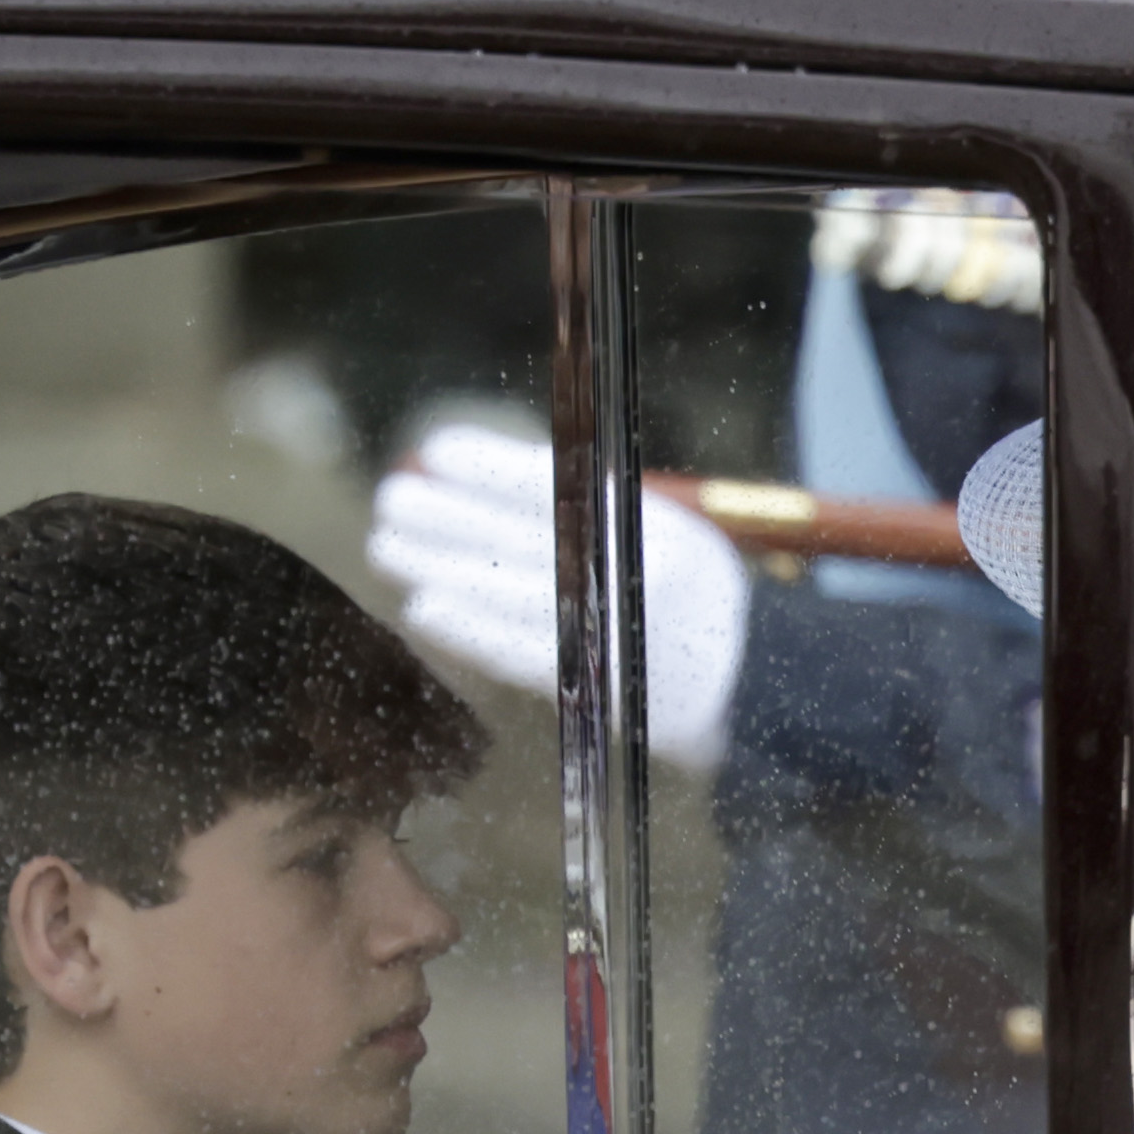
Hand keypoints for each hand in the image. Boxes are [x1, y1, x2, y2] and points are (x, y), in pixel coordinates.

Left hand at [366, 420, 749, 773]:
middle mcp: (634, 569)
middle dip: (450, 514)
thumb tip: (474, 478)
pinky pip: (521, 652)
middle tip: (390, 497)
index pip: (561, 485)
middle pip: (524, 534)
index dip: (491, 466)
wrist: (748, 680)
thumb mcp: (651, 533)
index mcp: (651, 521)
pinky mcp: (598, 684)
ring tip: (385, 546)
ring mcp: (615, 627)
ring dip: (440, 566)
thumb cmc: (679, 593)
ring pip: (510, 590)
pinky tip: (423, 608)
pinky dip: (469, 629)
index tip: (434, 449)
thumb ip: (582, 508)